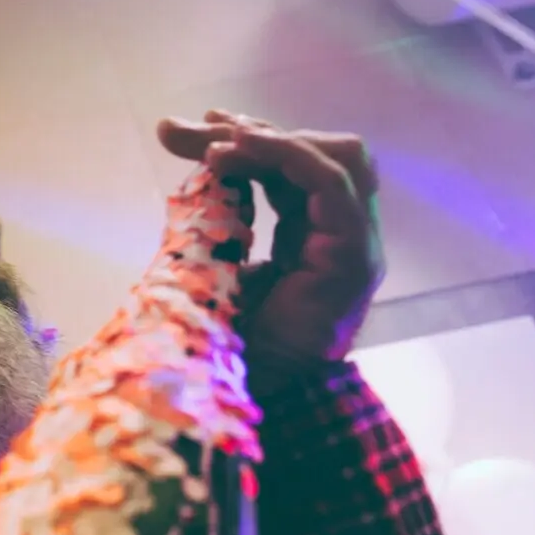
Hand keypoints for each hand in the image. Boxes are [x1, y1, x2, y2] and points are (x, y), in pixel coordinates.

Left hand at [158, 112, 384, 378]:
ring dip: (269, 138)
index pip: (288, 172)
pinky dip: (284, 155)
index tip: (180, 131)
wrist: (239, 404)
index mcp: (309, 241)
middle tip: (184, 129)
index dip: (242, 144)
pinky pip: (331, 183)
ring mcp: (354, 248)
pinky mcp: (353, 259)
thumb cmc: (225, 347)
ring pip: (337, 157)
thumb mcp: (210, 262)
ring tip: (213, 140)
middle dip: (250, 133)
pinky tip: (233, 152)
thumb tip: (196, 164)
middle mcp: (339, 239)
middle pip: (316, 155)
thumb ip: (212, 214)